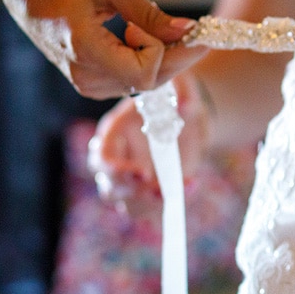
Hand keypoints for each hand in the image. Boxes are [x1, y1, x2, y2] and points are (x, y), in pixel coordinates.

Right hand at [0, 0, 202, 98]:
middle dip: (178, 56)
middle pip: (150, 81)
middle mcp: (85, 76)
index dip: (160, 49)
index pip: (143, 71)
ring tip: (161, 28)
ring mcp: (88, 84)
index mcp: (84, 50)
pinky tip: (144, 38)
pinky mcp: (93, 84)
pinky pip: (134, 80)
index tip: (154, 23)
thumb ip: (150, 13)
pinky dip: (149, 61)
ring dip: (165, 58)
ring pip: (145, 83)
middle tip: (198, 32)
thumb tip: (187, 30)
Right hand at [87, 71, 212, 216]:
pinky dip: (169, 203)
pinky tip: (191, 186)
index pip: (103, 156)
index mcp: (115, 130)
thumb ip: (183, 95)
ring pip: (128, 203)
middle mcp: (119, 157)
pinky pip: (152, 205)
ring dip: (149, 205)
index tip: (143, 173)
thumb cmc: (176, 96)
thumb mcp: (181, 88)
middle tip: (159, 192)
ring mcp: (132, 177)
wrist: (189, 115)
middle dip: (133, 194)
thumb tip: (186, 106)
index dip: (116, 169)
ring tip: (176, 194)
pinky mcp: (150, 189)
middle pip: (110, 186)